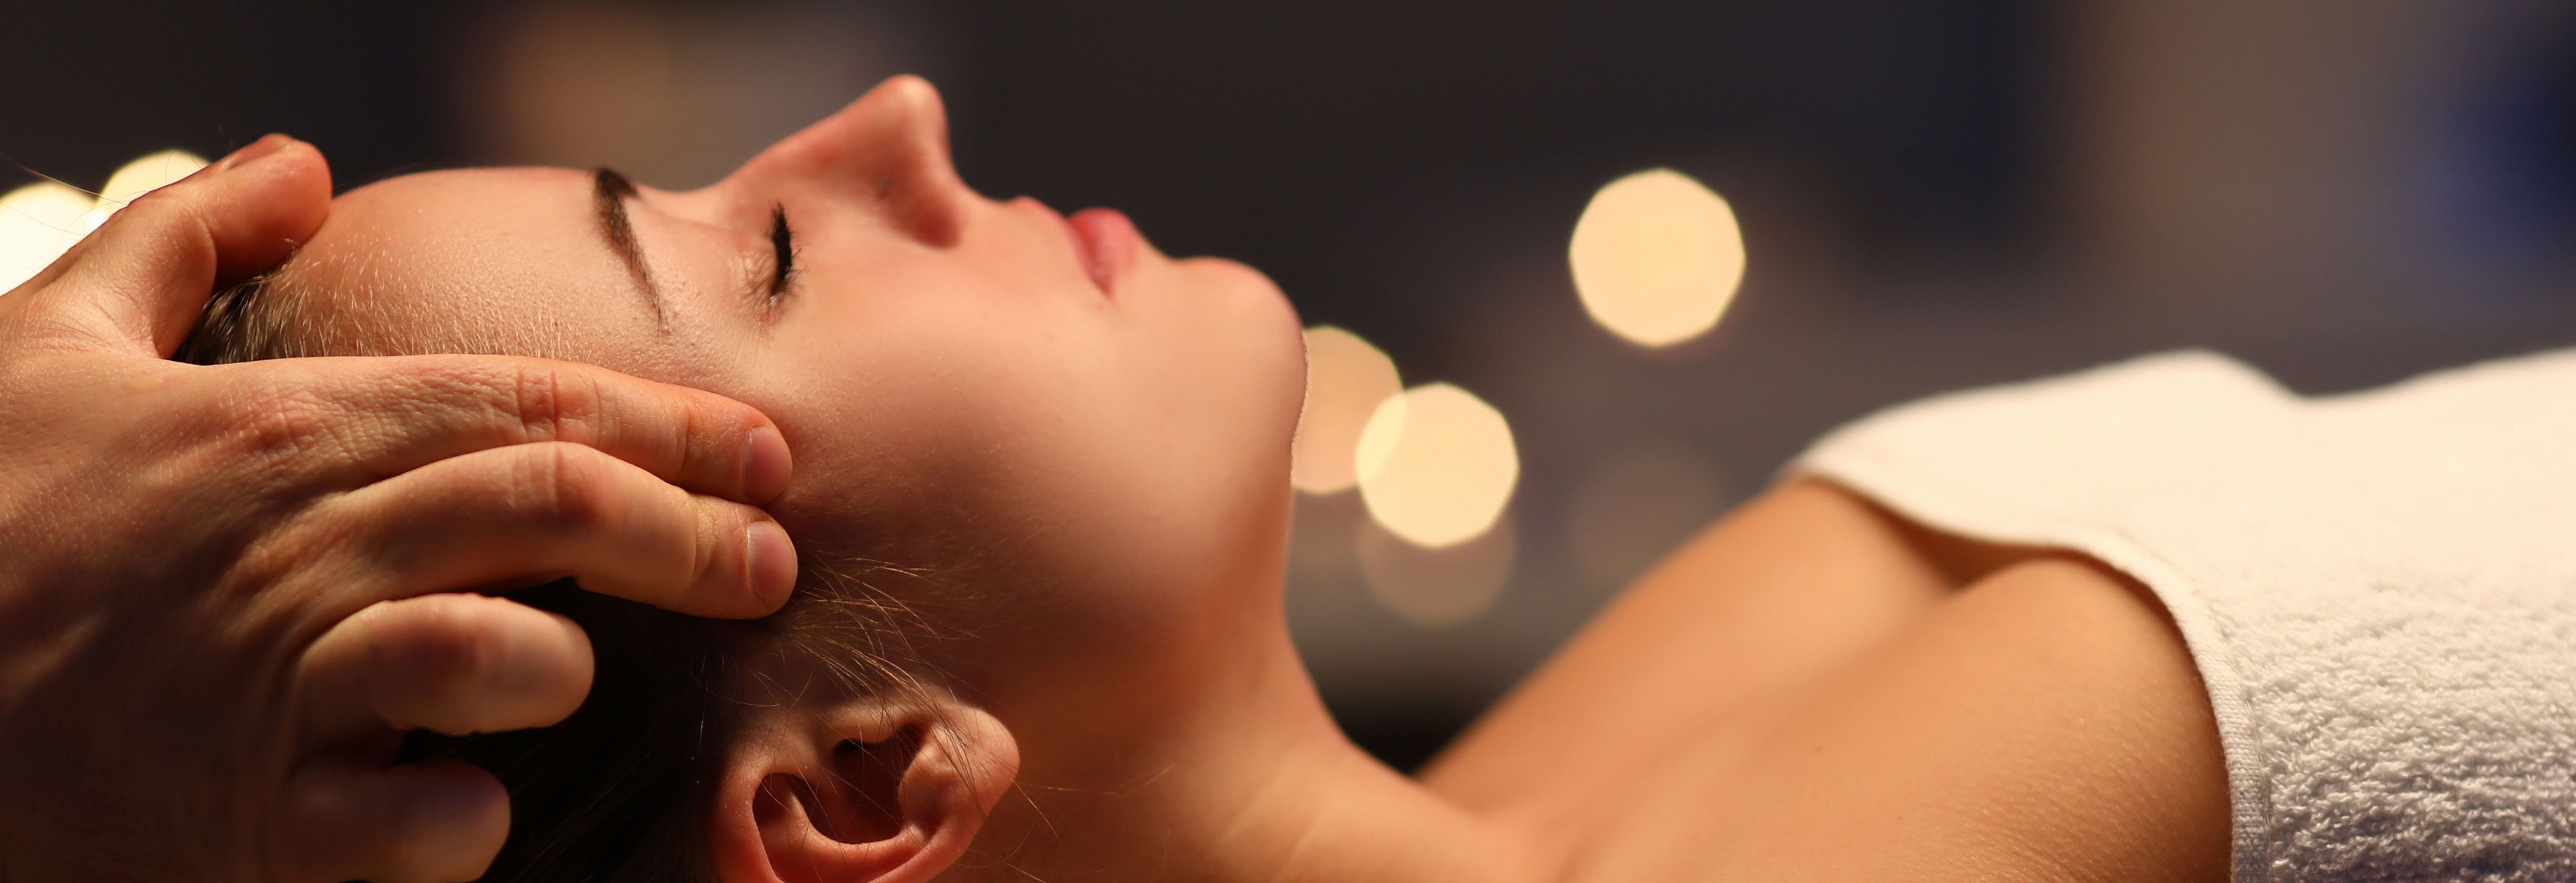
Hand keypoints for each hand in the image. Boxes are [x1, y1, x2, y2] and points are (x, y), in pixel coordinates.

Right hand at [0, 136, 798, 881]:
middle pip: (555, 505)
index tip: (769, 453)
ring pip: (496, 652)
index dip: (675, 425)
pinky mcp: (248, 817)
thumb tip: (292, 164)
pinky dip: (466, 821)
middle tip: (775, 563)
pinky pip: (413, 826)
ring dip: (567, 665)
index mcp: (283, 433)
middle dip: (693, 533)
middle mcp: (304, 546)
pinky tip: (474, 810)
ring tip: (584, 674)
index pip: (532, 403)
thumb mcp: (48, 345)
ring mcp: (279, 684)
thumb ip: (177, 240)